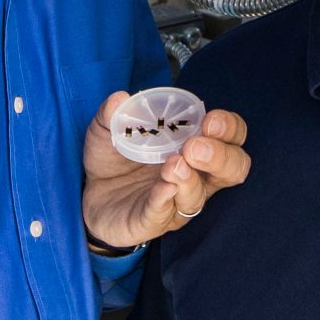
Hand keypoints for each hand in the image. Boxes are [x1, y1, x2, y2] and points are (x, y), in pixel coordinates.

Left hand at [82, 92, 249, 251]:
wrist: (88, 194)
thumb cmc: (114, 158)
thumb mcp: (109, 129)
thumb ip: (114, 113)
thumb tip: (119, 98)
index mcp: (194, 147)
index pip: (231, 138)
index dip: (229, 129)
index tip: (210, 121)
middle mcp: (195, 177)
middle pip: (232, 171)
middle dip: (220, 157)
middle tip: (194, 146)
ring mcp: (176, 202)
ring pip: (198, 197)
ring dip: (188, 180)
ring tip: (173, 165)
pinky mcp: (152, 221)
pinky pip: (164, 214)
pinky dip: (164, 200)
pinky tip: (162, 188)